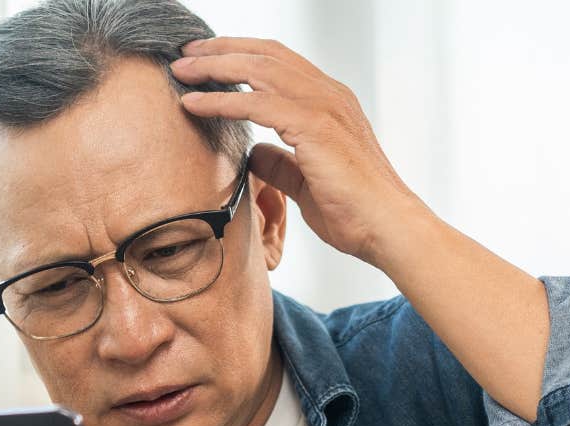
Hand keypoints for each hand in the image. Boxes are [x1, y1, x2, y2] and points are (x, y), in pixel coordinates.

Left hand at [172, 36, 430, 266]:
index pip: (279, 62)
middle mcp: (329, 95)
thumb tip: (253, 153)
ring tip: (181, 70)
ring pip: (258, 70)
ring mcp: (324, 107)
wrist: (387, 230)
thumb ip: (280, 164)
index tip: (205, 61)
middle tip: (184, 55)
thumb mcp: (305, 182)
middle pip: (266, 55)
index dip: (240, 55)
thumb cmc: (354, 212)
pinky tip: (194, 103)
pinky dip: (221, 100)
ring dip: (214, 68)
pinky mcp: (314, 128)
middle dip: (221, 51)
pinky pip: (256, 103)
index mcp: (330, 102)